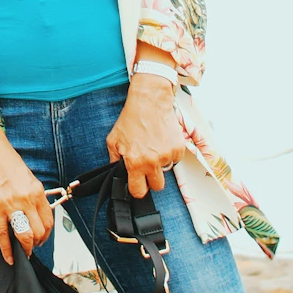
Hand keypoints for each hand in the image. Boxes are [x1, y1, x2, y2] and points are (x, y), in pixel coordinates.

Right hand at [0, 129, 54, 259]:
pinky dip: (7, 249)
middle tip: (33, 247)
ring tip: (23, 252)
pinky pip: (3, 235)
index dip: (47, 234)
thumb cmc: (5, 161)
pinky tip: (8, 256)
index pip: (48, 220)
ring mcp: (11, 205)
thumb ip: (32, 196)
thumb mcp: (27, 177)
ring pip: (24, 236)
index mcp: (37, 191)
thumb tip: (33, 213)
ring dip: (26, 248)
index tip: (42, 238)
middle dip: (37, 243)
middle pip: (39, 231)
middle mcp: (27, 200)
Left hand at [106, 69, 187, 196]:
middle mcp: (153, 161)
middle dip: (151, 179)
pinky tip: (161, 141)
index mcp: (135, 162)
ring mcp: (167, 155)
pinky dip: (169, 154)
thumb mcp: (113, 140)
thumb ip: (114, 160)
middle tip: (147, 165)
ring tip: (153, 147)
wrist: (149, 101)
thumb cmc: (131, 118)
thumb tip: (116, 173)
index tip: (137, 183)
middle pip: (157, 186)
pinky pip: (175, 159)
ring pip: (166, 171)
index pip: (138, 191)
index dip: (137, 188)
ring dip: (160, 164)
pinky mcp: (178, 149)